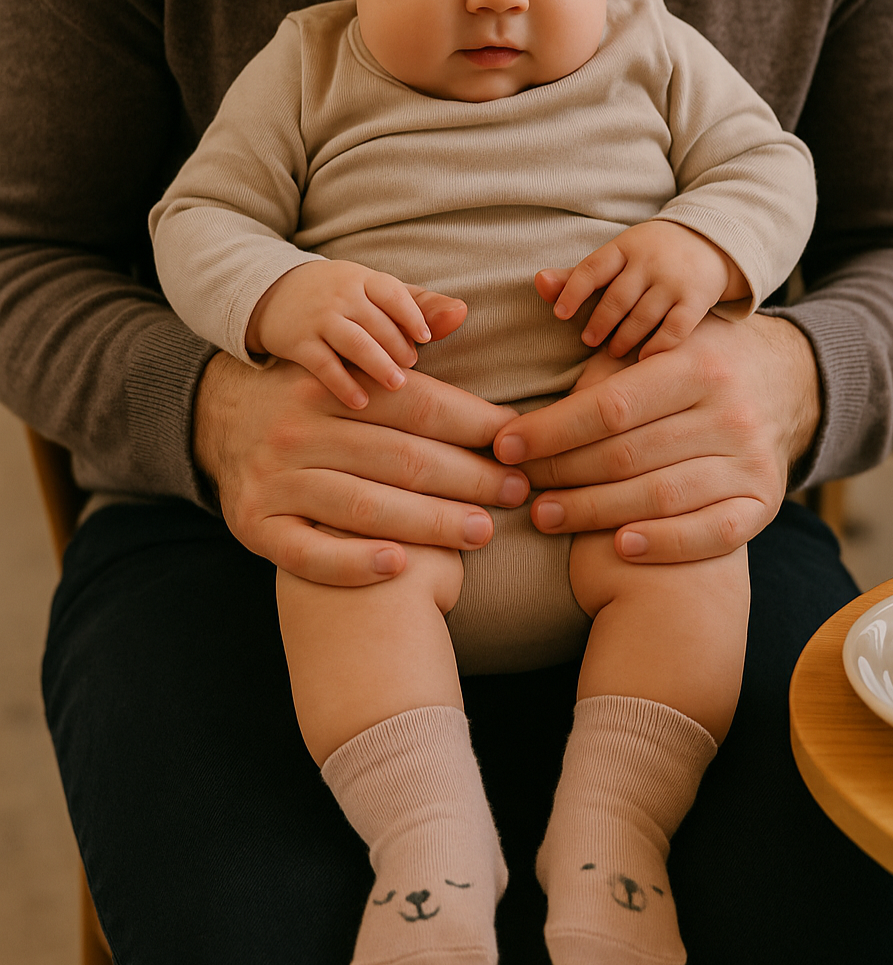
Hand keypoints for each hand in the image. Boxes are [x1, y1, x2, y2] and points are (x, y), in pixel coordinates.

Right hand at [196, 290, 528, 585]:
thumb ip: (407, 352)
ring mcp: (273, 481)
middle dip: (468, 476)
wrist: (217, 423)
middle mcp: (296, 430)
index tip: (517, 442)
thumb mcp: (348, 368)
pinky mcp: (256, 527)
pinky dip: (354, 562)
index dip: (473, 424)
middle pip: (399, 457)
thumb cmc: (309, 402)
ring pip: (364, 506)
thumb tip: (462, 312)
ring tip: (484, 531)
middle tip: (517, 491)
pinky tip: (399, 566)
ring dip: (431, 522)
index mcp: (327, 386)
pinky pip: (308, 554)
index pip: (415, 404)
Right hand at [245, 259, 466, 410]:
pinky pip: (322, 364)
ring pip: (353, 341)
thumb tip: (463, 311)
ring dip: (377, 364)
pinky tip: (361, 402)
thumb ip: (419, 305)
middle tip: (412, 369)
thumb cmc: (343, 299)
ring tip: (397, 385)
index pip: (392, 292)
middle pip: (376, 321)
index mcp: (364, 280)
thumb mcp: (376, 294)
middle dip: (397, 346)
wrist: (275, 292)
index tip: (425, 338)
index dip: (412, 315)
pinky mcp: (296, 342)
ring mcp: (317, 318)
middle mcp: (340, 295)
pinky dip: (342, 383)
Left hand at [492, 312, 820, 561]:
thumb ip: (600, 344)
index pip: (610, 406)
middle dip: (562, 473)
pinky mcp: (765, 501)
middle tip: (517, 487)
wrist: (789, 386)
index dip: (551, 431)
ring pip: (659, 496)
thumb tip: (542, 293)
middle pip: (627, 455)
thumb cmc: (698, 366)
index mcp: (697, 365)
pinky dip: (667, 543)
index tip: (505, 446)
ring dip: (593, 512)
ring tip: (545, 516)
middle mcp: (730, 412)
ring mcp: (751, 461)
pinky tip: (621, 546)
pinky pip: (713, 532)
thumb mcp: (659, 341)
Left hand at [535, 221, 747, 359]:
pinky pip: (674, 329)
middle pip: (617, 297)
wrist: (711, 240)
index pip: (593, 268)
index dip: (573, 291)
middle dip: (600, 322)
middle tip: (589, 340)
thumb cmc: (649, 257)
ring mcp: (675, 280)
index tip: (561, 315)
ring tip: (613, 351)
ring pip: (643, 315)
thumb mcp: (616, 257)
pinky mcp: (697, 299)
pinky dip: (657, 346)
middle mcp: (651, 260)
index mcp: (625, 247)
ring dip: (624, 337)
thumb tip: (538, 282)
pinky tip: (644, 359)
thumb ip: (577, 275)